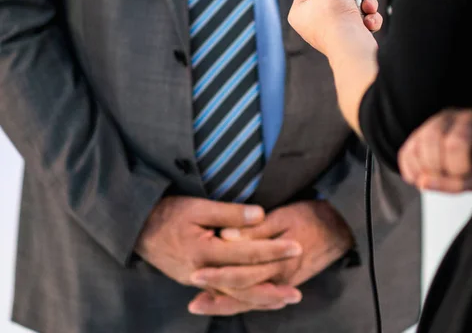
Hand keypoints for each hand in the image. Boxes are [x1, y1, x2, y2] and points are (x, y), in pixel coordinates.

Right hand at [135, 197, 303, 314]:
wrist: (138, 229)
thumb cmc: (170, 213)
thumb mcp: (198, 206)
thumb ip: (230, 213)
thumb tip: (261, 214)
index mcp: (205, 251)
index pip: (247, 254)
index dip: (273, 250)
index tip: (295, 247)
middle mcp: (203, 273)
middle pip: (243, 284)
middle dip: (272, 286)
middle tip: (297, 290)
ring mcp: (198, 281)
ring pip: (234, 296)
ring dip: (261, 299)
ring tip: (285, 300)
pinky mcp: (195, 282)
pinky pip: (224, 295)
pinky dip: (243, 298)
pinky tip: (258, 298)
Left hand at [191, 200, 354, 295]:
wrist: (343, 226)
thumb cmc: (313, 216)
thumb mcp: (285, 216)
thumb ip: (256, 231)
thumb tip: (226, 238)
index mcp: (278, 263)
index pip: (241, 275)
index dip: (217, 276)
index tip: (195, 275)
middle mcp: (280, 279)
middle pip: (243, 293)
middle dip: (216, 296)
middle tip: (192, 302)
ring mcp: (285, 283)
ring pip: (251, 300)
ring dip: (227, 304)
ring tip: (203, 306)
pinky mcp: (288, 281)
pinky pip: (262, 297)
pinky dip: (244, 301)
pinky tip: (230, 300)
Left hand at [288, 0, 382, 54]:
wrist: (352, 49)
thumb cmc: (333, 22)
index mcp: (300, 11)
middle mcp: (314, 21)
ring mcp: (333, 28)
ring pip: (352, 3)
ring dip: (364, 1)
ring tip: (368, 4)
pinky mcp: (350, 34)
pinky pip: (361, 16)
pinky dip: (368, 16)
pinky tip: (368, 20)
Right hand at [398, 109, 471, 192]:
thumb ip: (455, 184)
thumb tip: (422, 183)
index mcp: (470, 123)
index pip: (455, 143)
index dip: (456, 166)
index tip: (462, 173)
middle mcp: (447, 117)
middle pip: (431, 139)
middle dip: (436, 167)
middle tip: (446, 176)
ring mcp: (428, 124)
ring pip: (415, 146)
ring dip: (422, 170)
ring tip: (435, 179)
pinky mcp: (414, 135)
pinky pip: (404, 154)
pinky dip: (410, 172)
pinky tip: (423, 177)